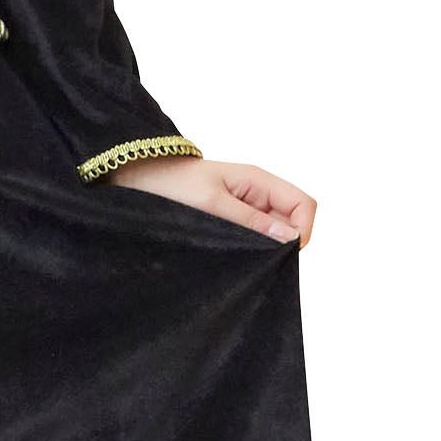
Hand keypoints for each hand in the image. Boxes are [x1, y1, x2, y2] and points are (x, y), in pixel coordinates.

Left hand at [108, 152, 315, 245]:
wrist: (136, 180)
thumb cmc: (170, 184)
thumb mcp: (211, 203)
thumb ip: (250, 222)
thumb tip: (290, 238)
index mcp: (259, 181)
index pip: (304, 205)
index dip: (302, 230)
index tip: (280, 253)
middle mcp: (257, 194)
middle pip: (292, 222)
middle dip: (282, 243)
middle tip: (256, 260)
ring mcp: (245, 209)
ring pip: (273, 233)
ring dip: (264, 249)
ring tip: (238, 258)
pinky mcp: (230, 222)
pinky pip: (252, 238)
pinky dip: (248, 250)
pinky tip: (230, 258)